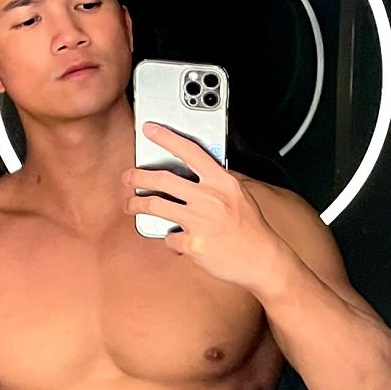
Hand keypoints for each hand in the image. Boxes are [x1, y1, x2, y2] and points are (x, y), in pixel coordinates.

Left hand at [123, 122, 285, 290]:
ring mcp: (200, 220)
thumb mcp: (239, 195)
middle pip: (162, 179)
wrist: (262, 259)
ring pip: (155, 205)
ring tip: (131, 206)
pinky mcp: (194, 243)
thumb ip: (217, 182)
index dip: (167, 137)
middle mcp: (209, 197)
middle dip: (137, 176)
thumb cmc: (251, 228)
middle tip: (128, 177)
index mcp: (222, 181)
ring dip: (136, 205)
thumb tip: (195, 174)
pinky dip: (170, 240)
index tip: (149, 129)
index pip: (190, 151)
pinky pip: (169, 238)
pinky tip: (177, 241)